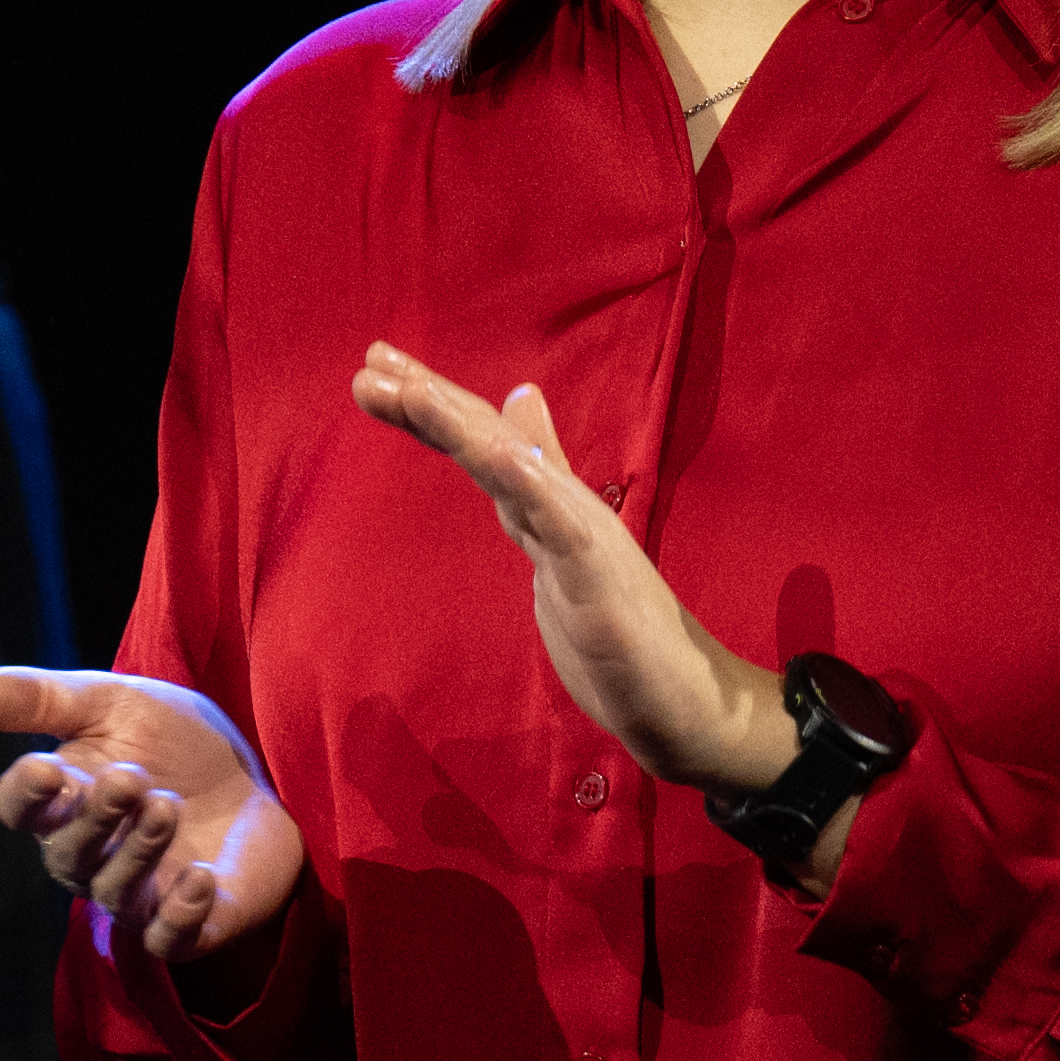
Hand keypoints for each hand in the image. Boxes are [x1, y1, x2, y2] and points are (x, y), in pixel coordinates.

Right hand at [0, 665, 310, 966]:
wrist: (255, 776)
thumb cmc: (172, 742)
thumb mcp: (113, 704)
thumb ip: (44, 699)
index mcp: (64, 803)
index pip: (21, 809)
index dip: (25, 795)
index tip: (44, 770)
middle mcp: (91, 857)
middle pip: (69, 854)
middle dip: (95, 818)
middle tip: (129, 778)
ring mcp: (139, 894)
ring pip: (116, 892)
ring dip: (139, 852)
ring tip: (167, 806)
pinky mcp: (191, 924)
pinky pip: (169, 939)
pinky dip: (179, 915)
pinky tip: (200, 878)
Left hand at [347, 345, 792, 800]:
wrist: (686, 700)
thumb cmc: (625, 630)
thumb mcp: (564, 550)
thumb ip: (539, 483)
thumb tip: (520, 406)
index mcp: (547, 510)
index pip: (483, 447)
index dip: (432, 409)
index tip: (377, 369)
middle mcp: (564, 511)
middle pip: (490, 445)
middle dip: (431, 403)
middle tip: (373, 360)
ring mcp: (582, 541)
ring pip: (515, 473)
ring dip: (463, 429)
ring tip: (414, 391)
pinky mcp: (598, 579)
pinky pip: (559, 523)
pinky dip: (526, 481)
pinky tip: (495, 451)